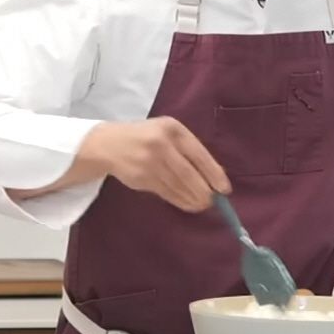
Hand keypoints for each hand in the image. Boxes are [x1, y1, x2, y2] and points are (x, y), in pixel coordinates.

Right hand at [86, 116, 231, 211]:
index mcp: (172, 128)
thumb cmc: (146, 136)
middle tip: (212, 201)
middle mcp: (161, 143)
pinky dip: (179, 200)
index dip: (213, 173)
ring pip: (177, 185)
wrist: (109, 143)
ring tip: (202, 204)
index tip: (224, 189)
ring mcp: (149, 161)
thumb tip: (212, 176)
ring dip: (192, 198)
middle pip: (188, 173)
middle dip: (203, 190)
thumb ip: (187, 148)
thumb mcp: (167, 132)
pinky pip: (165, 192)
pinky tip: (187, 204)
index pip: (198, 154)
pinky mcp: (141, 177)